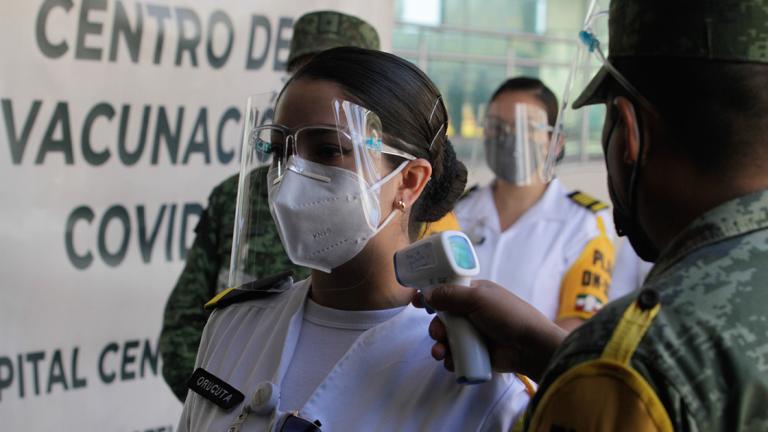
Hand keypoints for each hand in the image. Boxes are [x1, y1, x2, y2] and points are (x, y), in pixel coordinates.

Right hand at [412, 280, 566, 381]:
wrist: (530, 346)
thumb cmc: (506, 315)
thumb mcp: (478, 297)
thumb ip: (450, 295)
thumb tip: (426, 293)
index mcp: (474, 294)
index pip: (447, 291)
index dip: (431, 295)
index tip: (416, 302)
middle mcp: (471, 313)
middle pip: (442, 318)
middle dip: (435, 326)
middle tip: (437, 333)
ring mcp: (473, 334)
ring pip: (446, 339)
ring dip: (438, 345)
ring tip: (440, 352)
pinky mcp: (474, 354)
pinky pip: (454, 355)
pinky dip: (449, 359)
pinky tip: (450, 361)